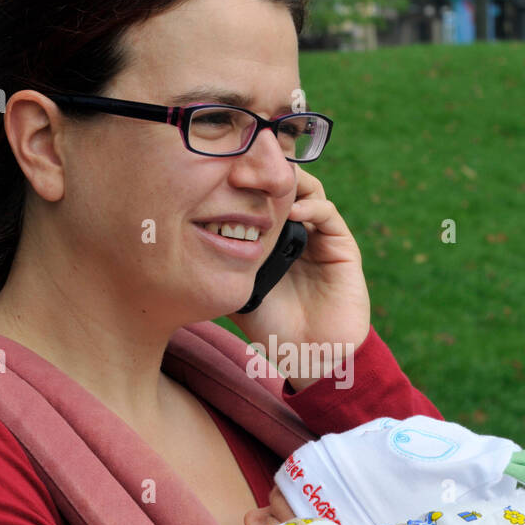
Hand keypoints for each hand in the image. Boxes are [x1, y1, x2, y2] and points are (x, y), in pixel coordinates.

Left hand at [229, 167, 370, 384]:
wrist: (310, 356)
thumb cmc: (272, 328)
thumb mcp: (236, 291)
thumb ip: (219, 267)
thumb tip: (182, 247)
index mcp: (272, 238)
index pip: (259, 196)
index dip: (244, 182)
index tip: (220, 174)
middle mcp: (296, 231)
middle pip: (282, 186)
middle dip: (263, 173)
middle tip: (240, 168)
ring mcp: (319, 236)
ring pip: (306, 190)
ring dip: (287, 182)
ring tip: (262, 185)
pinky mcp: (342, 245)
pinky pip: (327, 213)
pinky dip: (310, 205)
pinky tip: (291, 211)